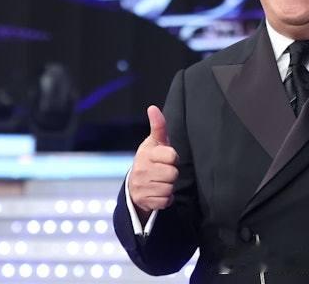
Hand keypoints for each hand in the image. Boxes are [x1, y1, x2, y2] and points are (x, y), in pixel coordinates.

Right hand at [128, 106, 178, 220]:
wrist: (134, 185)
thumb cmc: (151, 159)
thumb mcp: (155, 143)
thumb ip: (158, 126)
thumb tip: (153, 108)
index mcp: (146, 153)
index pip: (172, 157)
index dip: (173, 158)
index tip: (167, 158)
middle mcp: (141, 169)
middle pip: (173, 174)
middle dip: (172, 174)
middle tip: (163, 171)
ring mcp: (141, 186)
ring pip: (170, 188)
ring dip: (169, 187)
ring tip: (160, 182)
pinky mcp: (144, 200)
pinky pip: (165, 201)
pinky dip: (165, 199)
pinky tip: (158, 192)